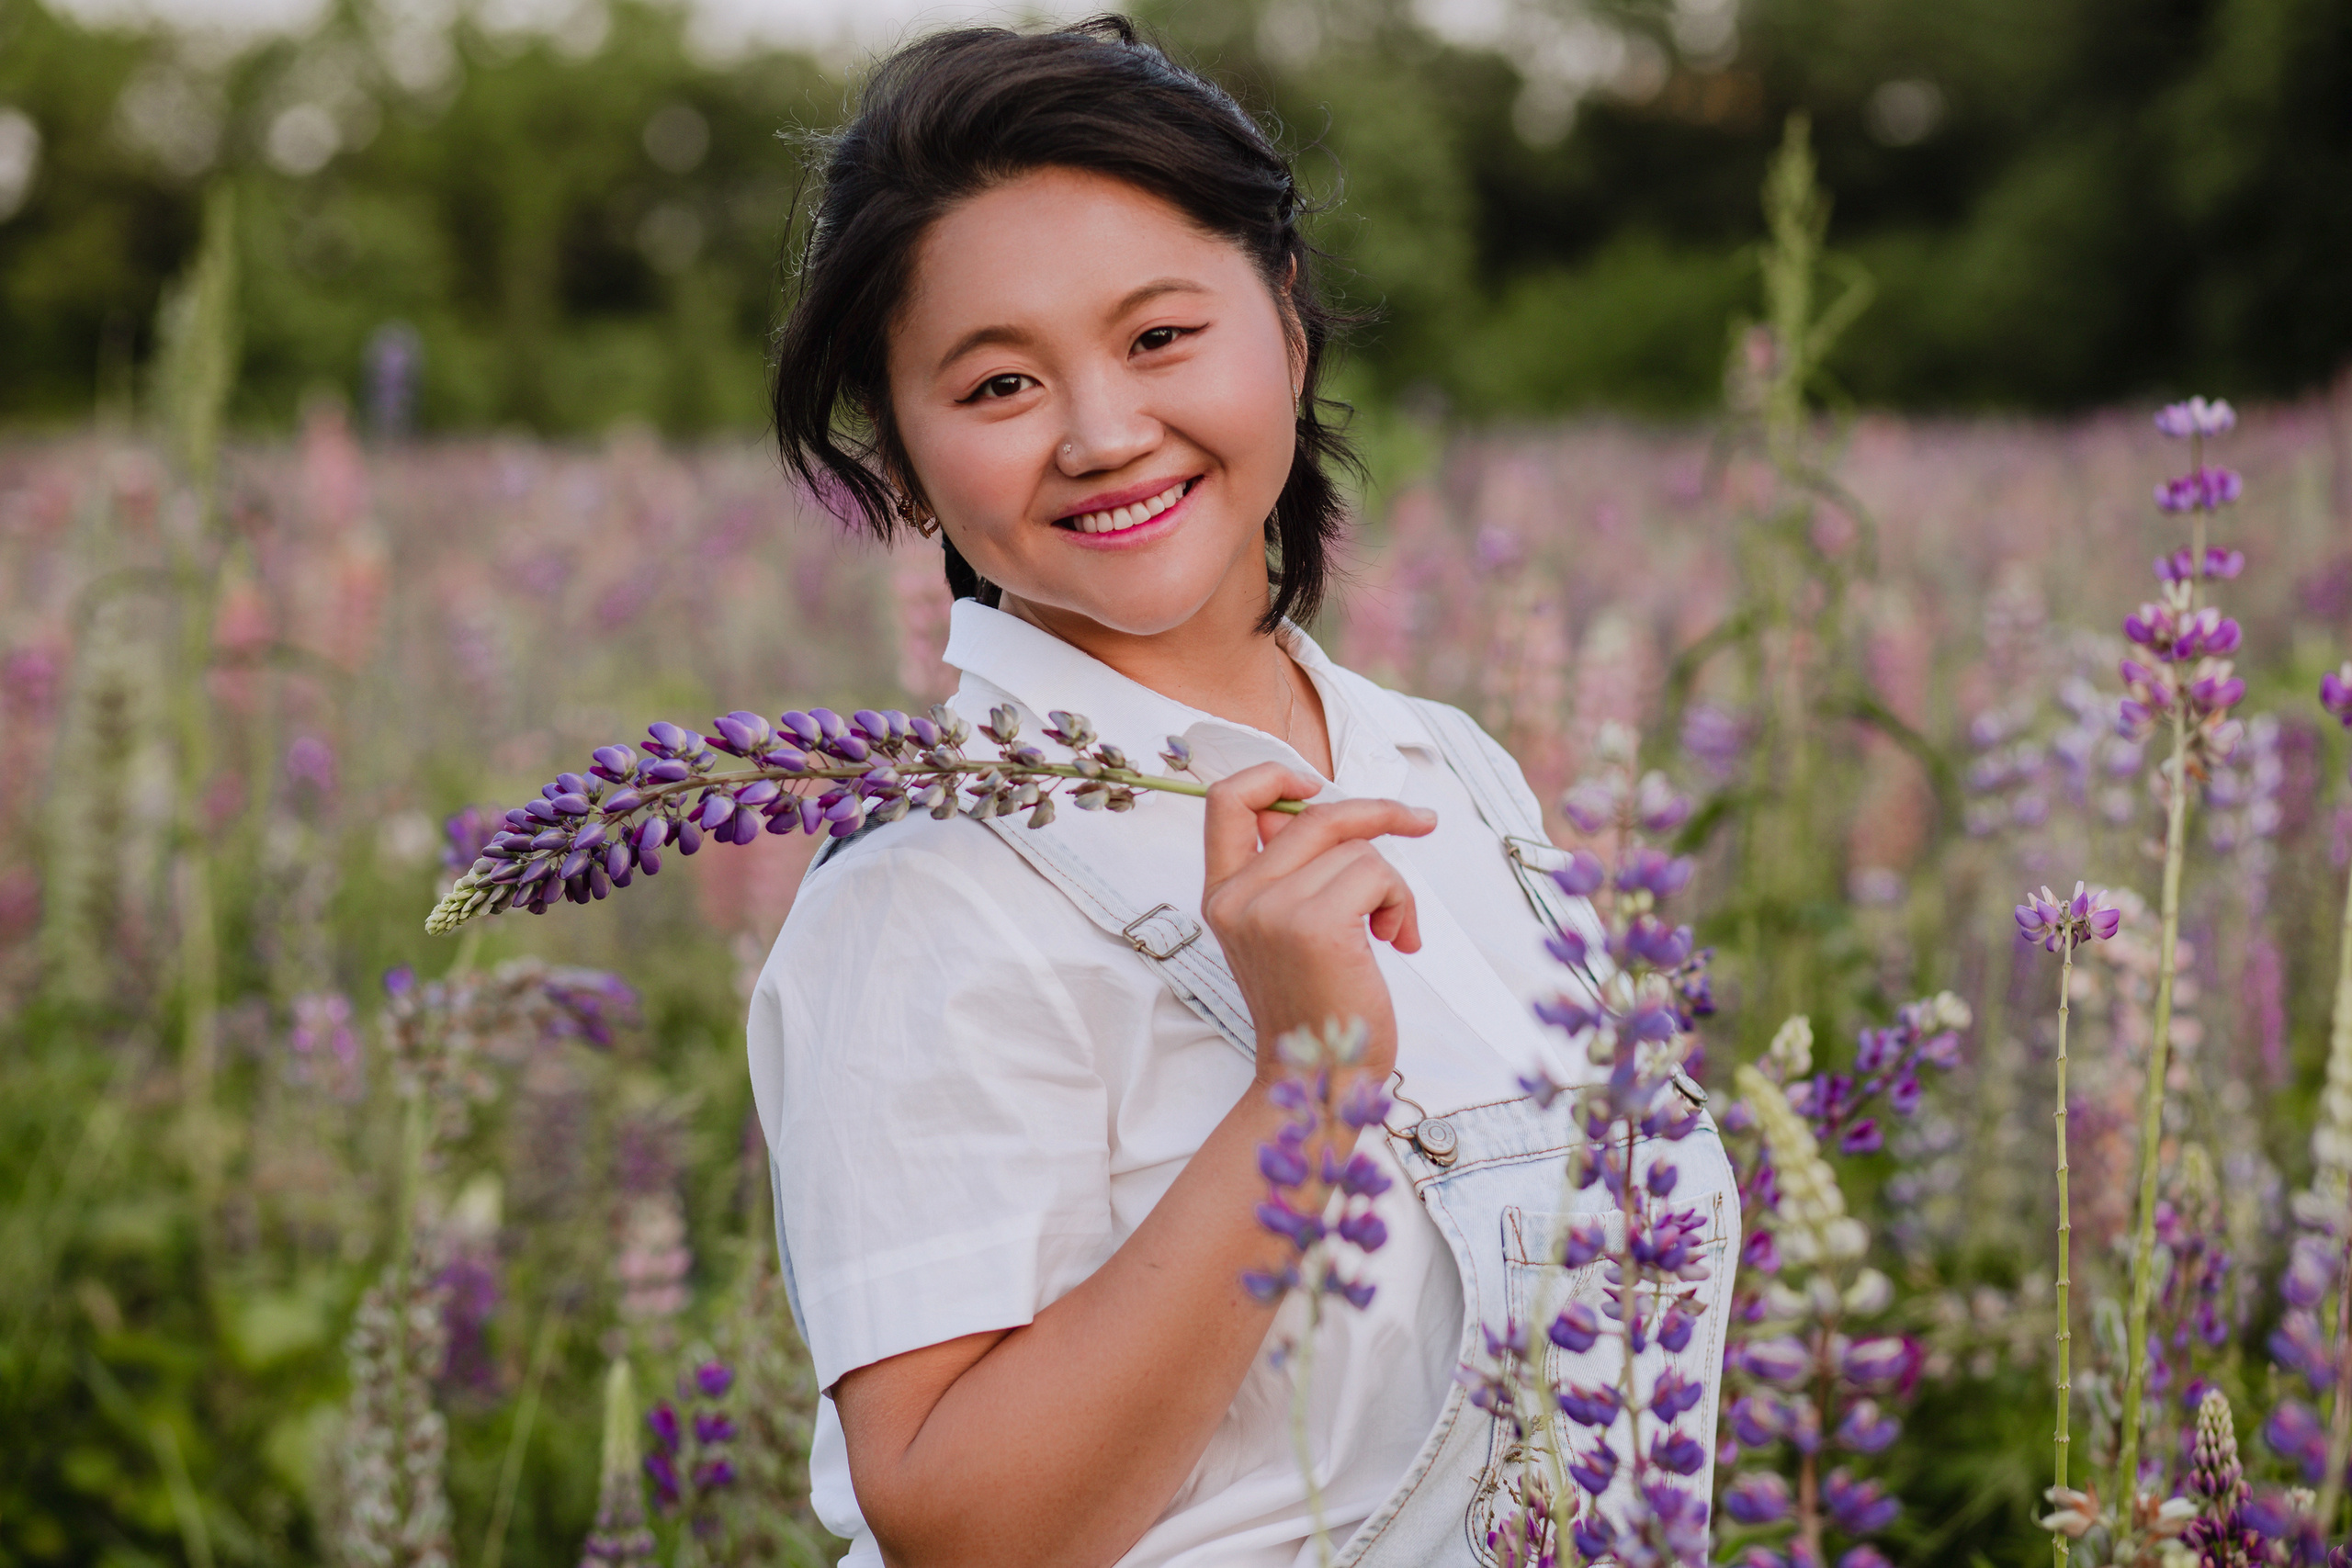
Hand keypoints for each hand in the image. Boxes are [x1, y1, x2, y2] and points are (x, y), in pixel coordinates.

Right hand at [1199, 762, 1435, 1088]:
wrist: (1319, 1078)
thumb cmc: (1316, 1006)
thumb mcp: (1282, 933)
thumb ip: (1289, 872)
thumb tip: (1320, 807)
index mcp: (1221, 895)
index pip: (1226, 801)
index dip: (1273, 775)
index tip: (1319, 785)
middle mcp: (1236, 898)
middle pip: (1314, 814)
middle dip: (1378, 813)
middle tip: (1420, 820)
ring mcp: (1270, 910)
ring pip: (1356, 849)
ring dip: (1392, 885)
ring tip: (1391, 931)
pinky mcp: (1314, 925)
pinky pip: (1378, 874)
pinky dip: (1402, 903)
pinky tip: (1397, 941)